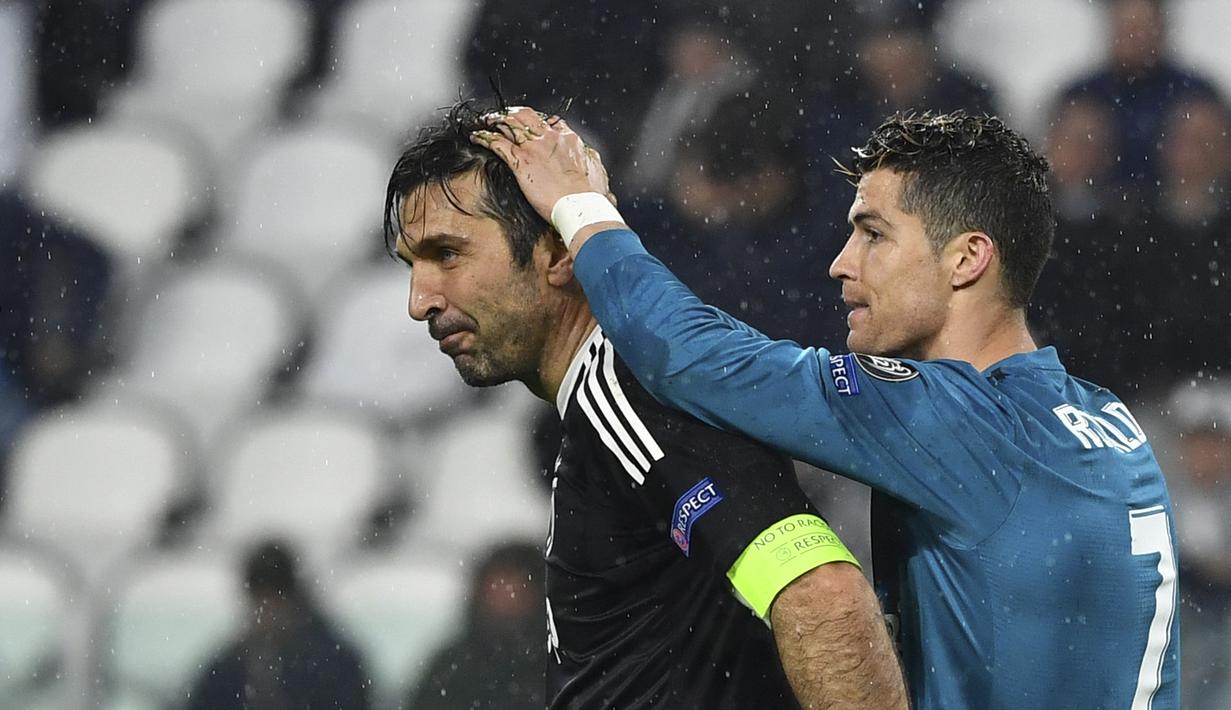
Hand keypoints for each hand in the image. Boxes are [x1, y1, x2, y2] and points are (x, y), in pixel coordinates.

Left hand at [471, 107, 615, 223]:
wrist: (580, 206)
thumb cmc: (589, 196)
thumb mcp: (595, 171)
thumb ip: (588, 161)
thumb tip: (591, 162)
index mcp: (569, 139)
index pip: (550, 121)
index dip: (537, 120)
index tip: (530, 124)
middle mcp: (550, 137)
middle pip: (526, 115)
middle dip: (512, 113)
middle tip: (503, 116)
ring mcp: (534, 147)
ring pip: (510, 123)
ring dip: (495, 119)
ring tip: (486, 121)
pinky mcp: (521, 161)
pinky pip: (497, 143)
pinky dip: (484, 138)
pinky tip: (476, 137)